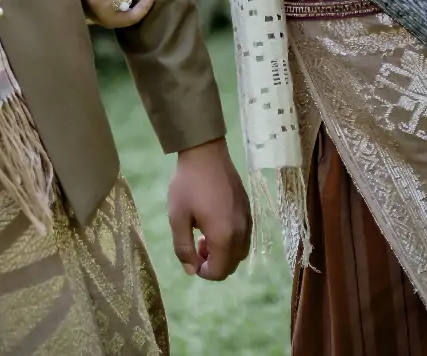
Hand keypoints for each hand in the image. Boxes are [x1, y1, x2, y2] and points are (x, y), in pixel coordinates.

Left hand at [166, 139, 250, 280]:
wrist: (205, 153)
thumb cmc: (188, 185)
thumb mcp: (177, 217)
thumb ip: (183, 248)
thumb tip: (190, 271)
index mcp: (224, 236)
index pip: (219, 271)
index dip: (203, 272)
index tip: (190, 259)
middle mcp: (241, 231)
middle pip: (232, 265)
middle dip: (214, 264)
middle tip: (197, 246)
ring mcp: (248, 220)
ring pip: (240, 252)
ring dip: (224, 253)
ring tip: (205, 235)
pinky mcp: (248, 209)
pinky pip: (244, 237)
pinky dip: (232, 241)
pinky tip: (215, 223)